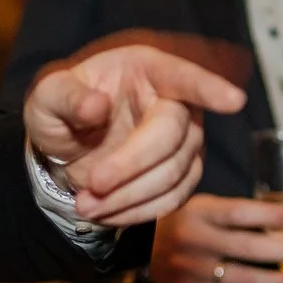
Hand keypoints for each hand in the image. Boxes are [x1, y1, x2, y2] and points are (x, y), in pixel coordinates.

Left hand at [25, 34, 247, 226]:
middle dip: (132, 166)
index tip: (234, 101)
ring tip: (85, 205)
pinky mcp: (185, 171)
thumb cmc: (63, 108)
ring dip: (129, 196)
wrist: (70, 143)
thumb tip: (96, 106)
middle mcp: (176, 101)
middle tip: (92, 185)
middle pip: (173, 136)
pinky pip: (173, 198)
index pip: (183, 76)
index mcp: (148, 69)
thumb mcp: (48, 97)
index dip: (209, 88)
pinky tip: (106, 213)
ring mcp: (187, 138)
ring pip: (175, 173)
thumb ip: (66, 97)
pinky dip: (138, 211)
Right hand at [148, 194, 282, 282]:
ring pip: (242, 279)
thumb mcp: (201, 206)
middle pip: (249, 247)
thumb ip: (233, 213)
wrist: (136, 246)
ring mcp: (190, 269)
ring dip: (276, 281)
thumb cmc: (180, 221)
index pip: (240, 213)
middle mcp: (193, 240)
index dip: (270, 215)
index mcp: (198, 211)